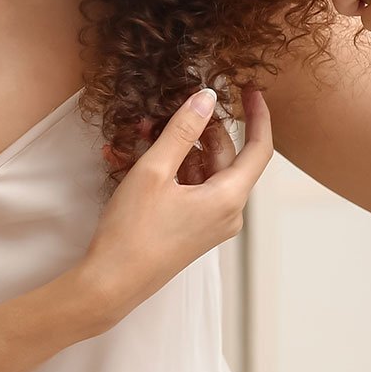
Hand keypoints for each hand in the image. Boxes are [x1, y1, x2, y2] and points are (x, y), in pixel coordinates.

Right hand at [77, 86, 272, 322]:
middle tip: (168, 106)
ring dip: (174, 148)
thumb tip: (207, 97)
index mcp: (229, 198)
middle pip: (223, 156)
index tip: (249, 89)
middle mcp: (228, 213)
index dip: (257, 115)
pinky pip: (188, 189)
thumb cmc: (133, 230)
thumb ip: (182, 130)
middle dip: (196, 129)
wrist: (112, 283)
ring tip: (136, 131)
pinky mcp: (193, 229)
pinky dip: (167, 170)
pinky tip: (129, 157)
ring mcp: (211, 223)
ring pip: (201, 171)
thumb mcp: (154, 171)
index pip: (258, 148)